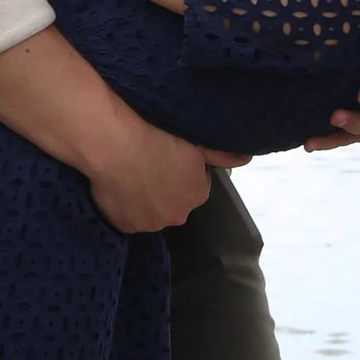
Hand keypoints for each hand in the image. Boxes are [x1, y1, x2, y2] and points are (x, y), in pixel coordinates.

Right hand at [87, 113, 247, 233]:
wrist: (113, 141)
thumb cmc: (155, 133)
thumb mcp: (195, 141)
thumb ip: (222, 154)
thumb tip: (247, 158)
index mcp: (197, 193)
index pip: (194, 184)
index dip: (181, 168)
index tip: (168, 153)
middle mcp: (177, 214)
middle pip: (172, 200)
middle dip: (164, 186)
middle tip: (148, 160)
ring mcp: (149, 223)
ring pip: (149, 210)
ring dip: (143, 196)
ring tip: (130, 170)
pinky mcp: (124, 226)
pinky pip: (127, 216)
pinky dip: (123, 204)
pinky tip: (118, 183)